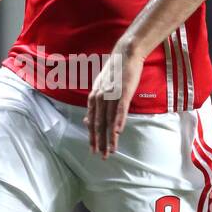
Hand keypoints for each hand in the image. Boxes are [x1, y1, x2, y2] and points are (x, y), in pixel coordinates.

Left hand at [86, 44, 144, 158]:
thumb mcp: (100, 88)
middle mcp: (99, 98)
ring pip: (109, 121)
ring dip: (110, 138)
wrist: (124, 55)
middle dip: (100, 142)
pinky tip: (118, 132)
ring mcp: (111, 95)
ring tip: (111, 150)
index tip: (93, 149)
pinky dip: (118, 121)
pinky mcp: (123, 92)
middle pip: (99, 124)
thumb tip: (86, 121)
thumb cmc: (114, 72)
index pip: (91, 122)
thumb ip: (95, 105)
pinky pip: (120, 110)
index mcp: (93, 98)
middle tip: (102, 156)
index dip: (92, 137)